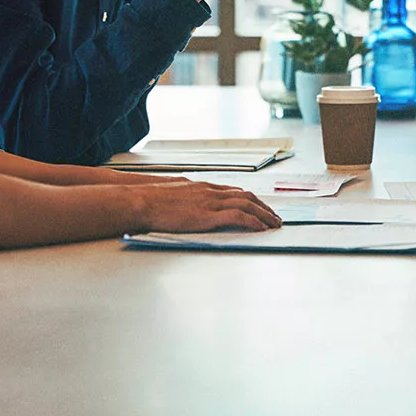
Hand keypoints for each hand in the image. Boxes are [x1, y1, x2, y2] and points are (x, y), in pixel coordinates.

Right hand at [130, 180, 282, 232]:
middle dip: (263, 206)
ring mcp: (210, 202)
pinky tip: (261, 229)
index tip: (259, 206)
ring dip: (264, 214)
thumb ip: (184, 198)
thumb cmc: (150, 201)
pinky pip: (238, 217)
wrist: (140, 201)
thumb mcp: (171, 195)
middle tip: (275, 217)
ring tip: (275, 224)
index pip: (233, 191)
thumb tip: (187, 206)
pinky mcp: (208, 215)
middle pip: (246, 196)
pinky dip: (253, 222)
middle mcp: (210, 191)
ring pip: (247, 205)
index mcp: (201, 187)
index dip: (250, 199)